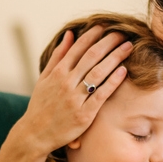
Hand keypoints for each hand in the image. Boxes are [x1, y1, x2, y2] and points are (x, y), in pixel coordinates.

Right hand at [17, 26, 132, 155]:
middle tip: (121, 32)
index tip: (104, 26)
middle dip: (108, 42)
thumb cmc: (41, 105)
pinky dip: (113, 81)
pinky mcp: (84, 115)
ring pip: (98, 73)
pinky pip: (101, 95)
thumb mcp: (44, 78)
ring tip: (128, 47)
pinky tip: (123, 70)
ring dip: (115, 57)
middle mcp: (65, 84)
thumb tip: (70, 34)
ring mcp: (75, 99)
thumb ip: (58, 56)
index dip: (92, 36)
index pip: (77, 49)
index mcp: (57, 73)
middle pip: (91, 57)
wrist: (34, 134)